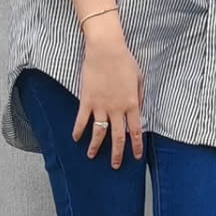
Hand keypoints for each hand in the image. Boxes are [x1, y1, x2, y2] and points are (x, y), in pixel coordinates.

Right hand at [73, 18, 144, 167]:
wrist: (106, 50)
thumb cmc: (125, 61)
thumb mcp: (139, 78)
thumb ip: (139, 96)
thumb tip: (139, 111)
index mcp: (132, 104)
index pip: (135, 130)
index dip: (136, 145)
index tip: (136, 157)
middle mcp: (116, 108)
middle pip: (117, 137)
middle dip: (116, 154)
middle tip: (115, 165)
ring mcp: (100, 105)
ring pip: (98, 132)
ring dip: (95, 146)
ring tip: (91, 156)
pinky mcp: (87, 100)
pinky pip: (82, 120)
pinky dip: (78, 130)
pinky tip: (76, 138)